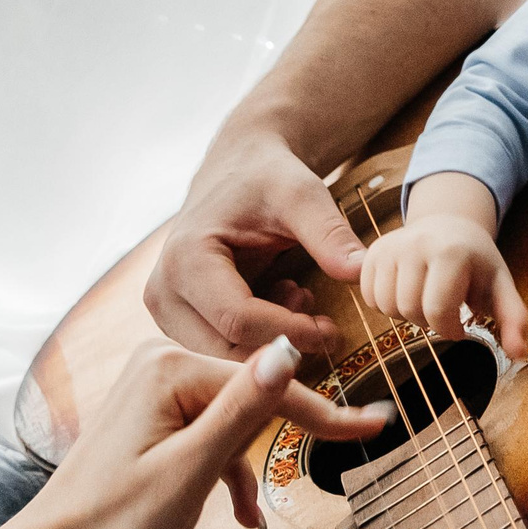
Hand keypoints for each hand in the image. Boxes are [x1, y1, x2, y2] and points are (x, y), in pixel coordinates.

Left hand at [0, 338, 388, 528]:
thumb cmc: (111, 524)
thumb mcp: (188, 472)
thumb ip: (242, 411)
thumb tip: (290, 351)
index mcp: (170, 367)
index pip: (267, 386)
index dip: (325, 412)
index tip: (379, 424)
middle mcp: (160, 361)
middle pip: (249, 398)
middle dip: (264, 452)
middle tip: (292, 485)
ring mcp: (151, 387)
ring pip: (229, 421)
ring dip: (238, 470)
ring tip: (238, 519)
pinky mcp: (148, 413)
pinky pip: (204, 434)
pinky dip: (216, 472)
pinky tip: (210, 515)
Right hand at [147, 125, 367, 357]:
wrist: (240, 167)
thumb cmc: (269, 177)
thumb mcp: (302, 196)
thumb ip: (330, 235)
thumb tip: (364, 274)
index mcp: (185, 258)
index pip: (238, 320)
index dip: (290, 333)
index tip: (333, 331)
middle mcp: (163, 292)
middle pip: (225, 351)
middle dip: (282, 348)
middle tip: (324, 325)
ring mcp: (168, 312)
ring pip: (224, 361)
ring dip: (273, 345)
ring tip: (301, 297)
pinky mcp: (181, 322)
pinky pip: (224, 353)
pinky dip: (263, 340)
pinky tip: (285, 301)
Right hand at [359, 206, 527, 359]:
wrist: (450, 225)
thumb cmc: (476, 262)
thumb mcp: (501, 287)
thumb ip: (513, 320)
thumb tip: (520, 355)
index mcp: (451, 252)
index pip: (438, 310)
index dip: (449, 329)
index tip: (459, 326)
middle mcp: (417, 244)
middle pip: (409, 309)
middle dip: (427, 322)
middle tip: (442, 312)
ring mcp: (391, 245)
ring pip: (385, 305)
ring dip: (405, 315)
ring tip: (424, 301)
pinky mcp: (374, 250)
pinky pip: (368, 296)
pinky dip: (384, 305)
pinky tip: (405, 294)